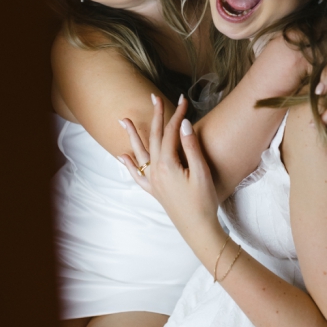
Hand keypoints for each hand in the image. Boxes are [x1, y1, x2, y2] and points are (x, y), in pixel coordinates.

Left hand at [119, 95, 220, 243]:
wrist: (197, 228)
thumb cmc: (203, 201)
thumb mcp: (202, 172)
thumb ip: (191, 147)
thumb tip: (183, 124)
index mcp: (168, 165)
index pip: (171, 132)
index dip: (177, 114)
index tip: (184, 99)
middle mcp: (156, 171)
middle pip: (154, 138)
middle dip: (155, 117)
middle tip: (154, 98)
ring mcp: (153, 181)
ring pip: (139, 154)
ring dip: (132, 136)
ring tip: (123, 120)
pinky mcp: (154, 190)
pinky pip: (137, 175)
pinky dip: (129, 164)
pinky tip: (122, 156)